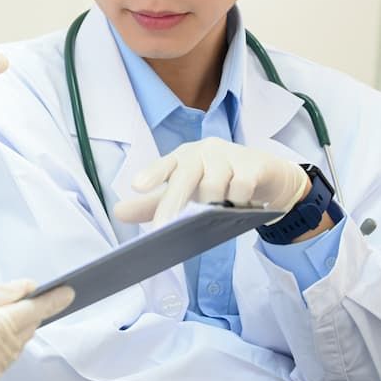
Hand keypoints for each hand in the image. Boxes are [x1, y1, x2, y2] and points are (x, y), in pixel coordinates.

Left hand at [113, 138, 308, 226]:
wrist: (263, 173)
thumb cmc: (214, 180)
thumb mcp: (184, 191)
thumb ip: (152, 204)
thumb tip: (118, 212)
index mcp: (182, 158)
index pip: (164, 165)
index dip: (152, 174)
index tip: (136, 186)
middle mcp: (202, 152)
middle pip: (185, 177)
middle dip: (174, 203)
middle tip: (164, 227)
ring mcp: (227, 155)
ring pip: (214, 186)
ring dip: (215, 204)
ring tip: (221, 208)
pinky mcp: (252, 164)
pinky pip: (241, 188)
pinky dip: (239, 200)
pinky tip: (243, 202)